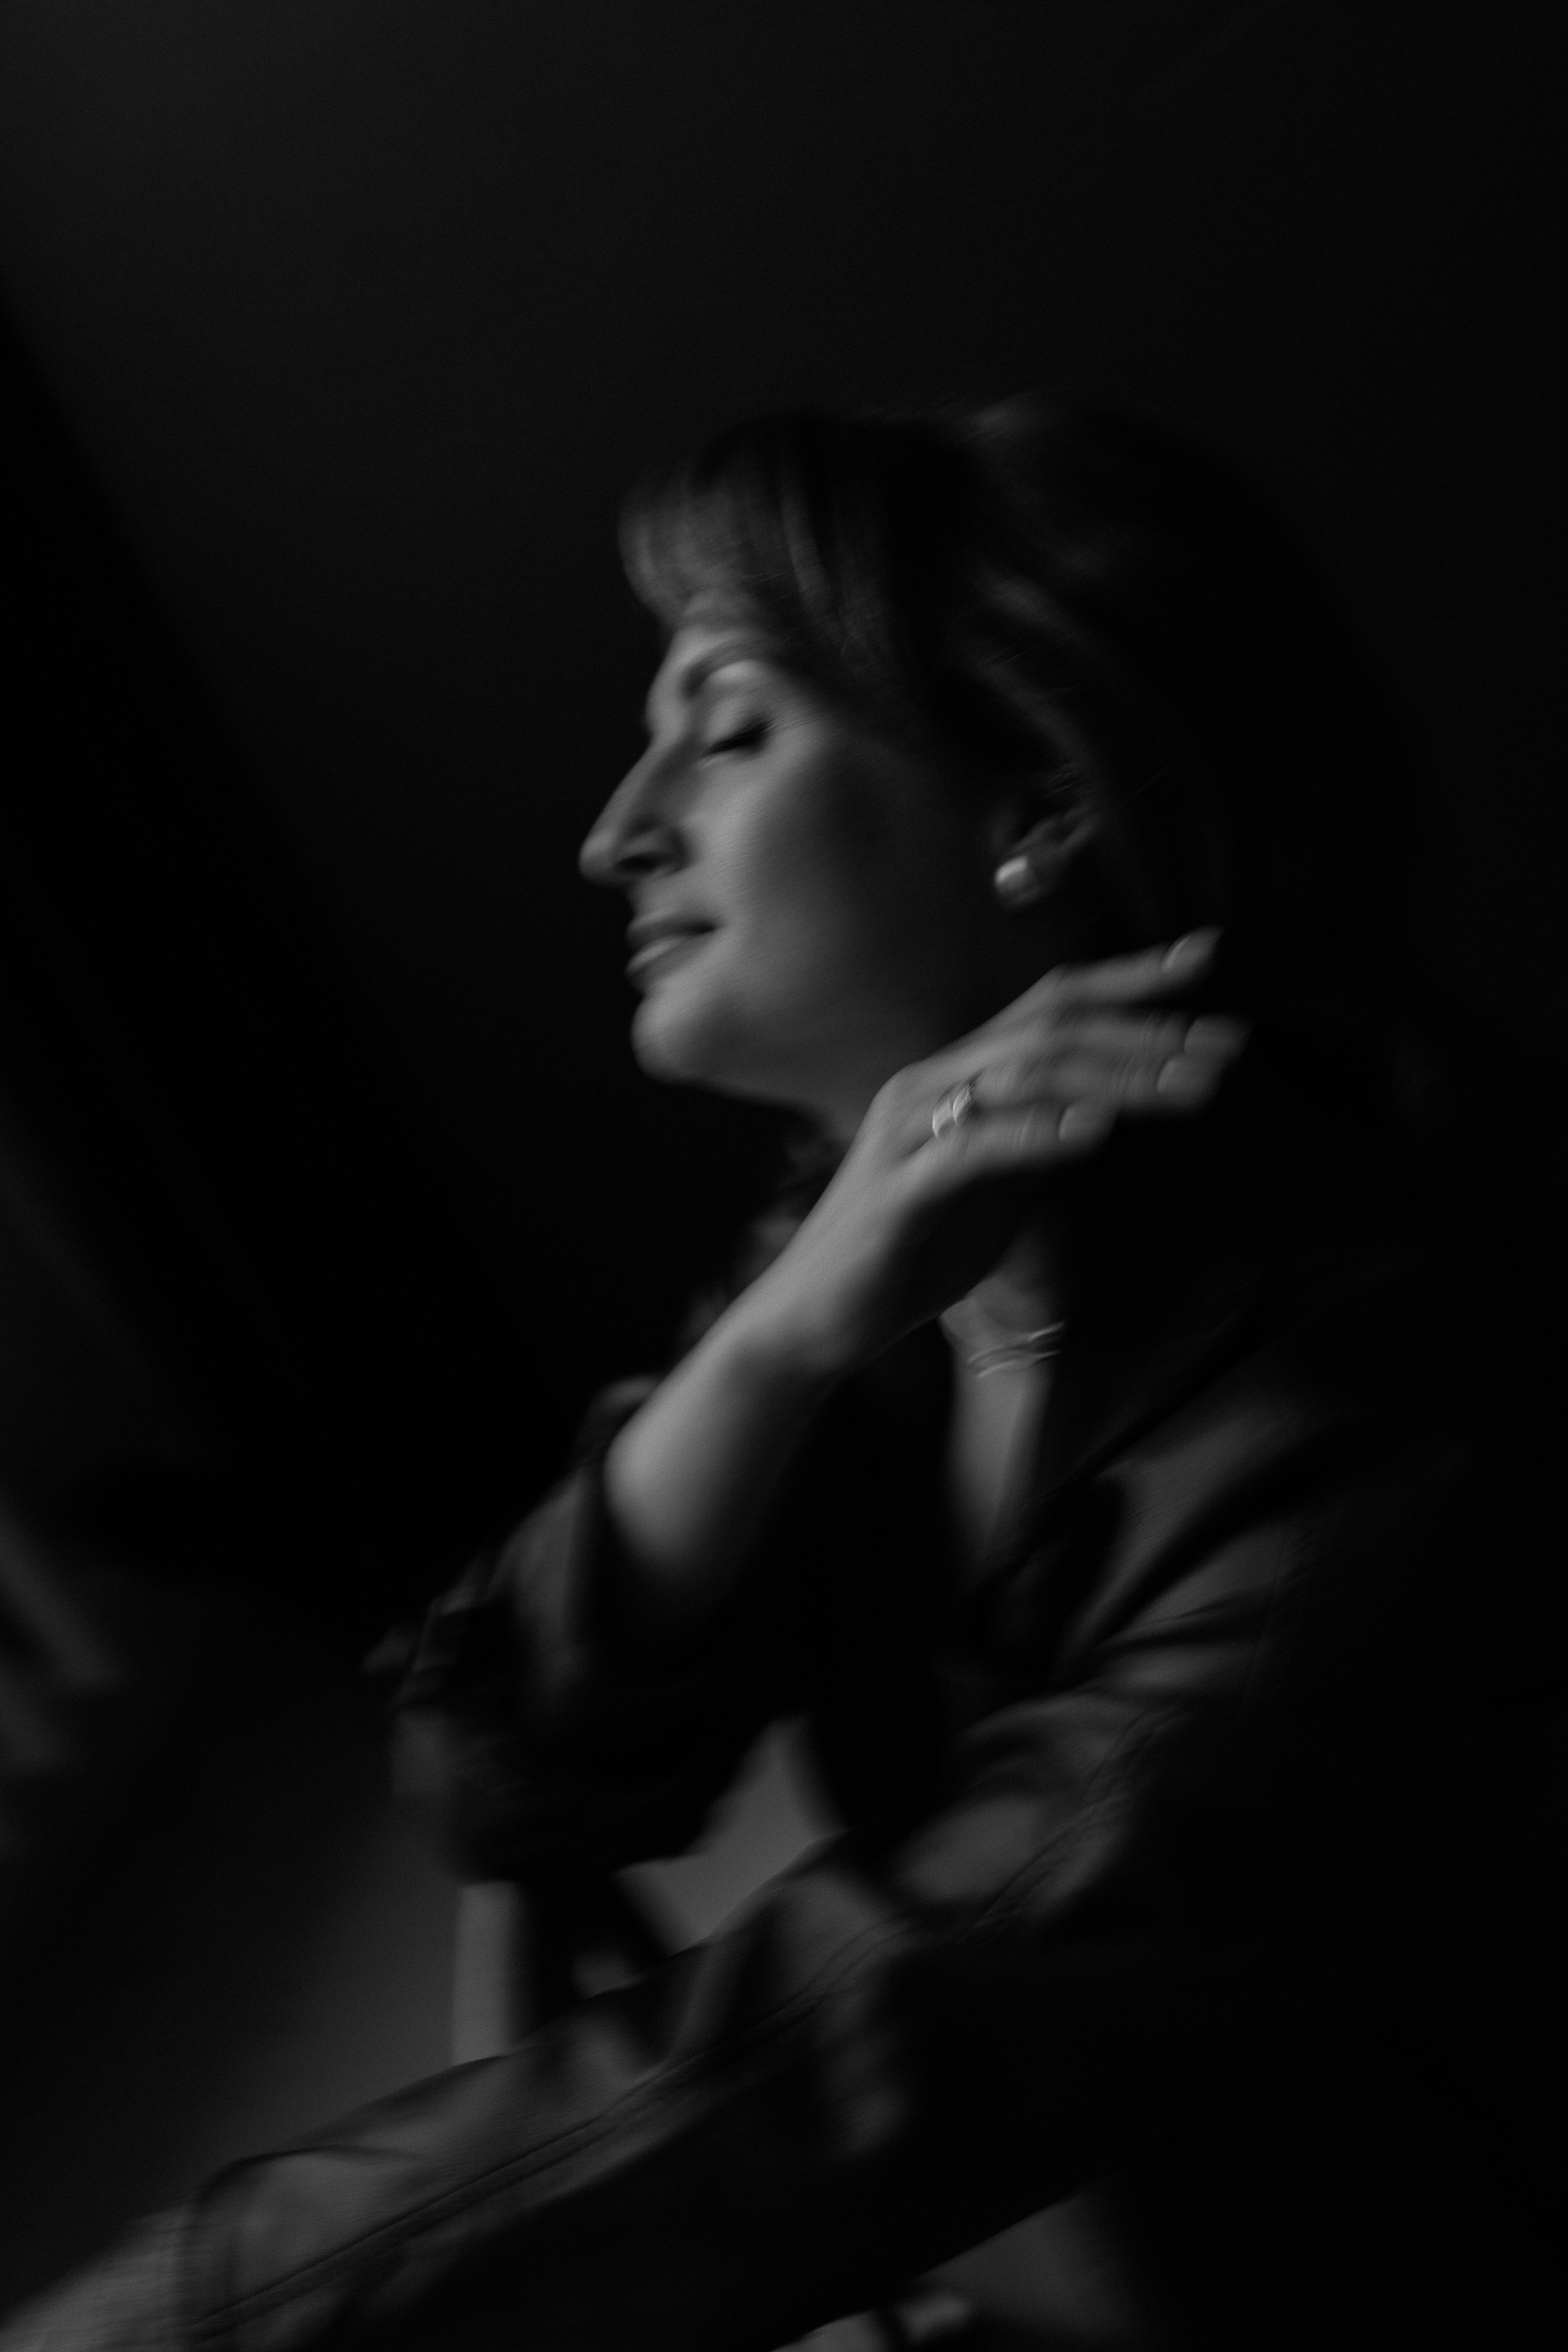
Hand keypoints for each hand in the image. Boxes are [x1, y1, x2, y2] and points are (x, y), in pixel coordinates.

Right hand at [739, 930, 1244, 1380]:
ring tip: (1188, 1087)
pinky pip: (974, 1147)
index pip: (1051, 1005)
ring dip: (1115, 1077)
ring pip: (1021, 1074)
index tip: (1208, 957)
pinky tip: (1096, 1131)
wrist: (816, 1320)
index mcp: (956, 1076)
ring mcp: (909, 1130)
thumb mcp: (996, 1190)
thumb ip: (1042, 1143)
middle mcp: (930, 1083)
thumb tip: (1112, 1111)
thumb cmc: (907, 1255)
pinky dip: (1038, 1133)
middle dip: (1147, 1030)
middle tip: (1229, 1044)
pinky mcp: (898, 1189)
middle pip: (1049, 1027)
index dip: (1130, 977)